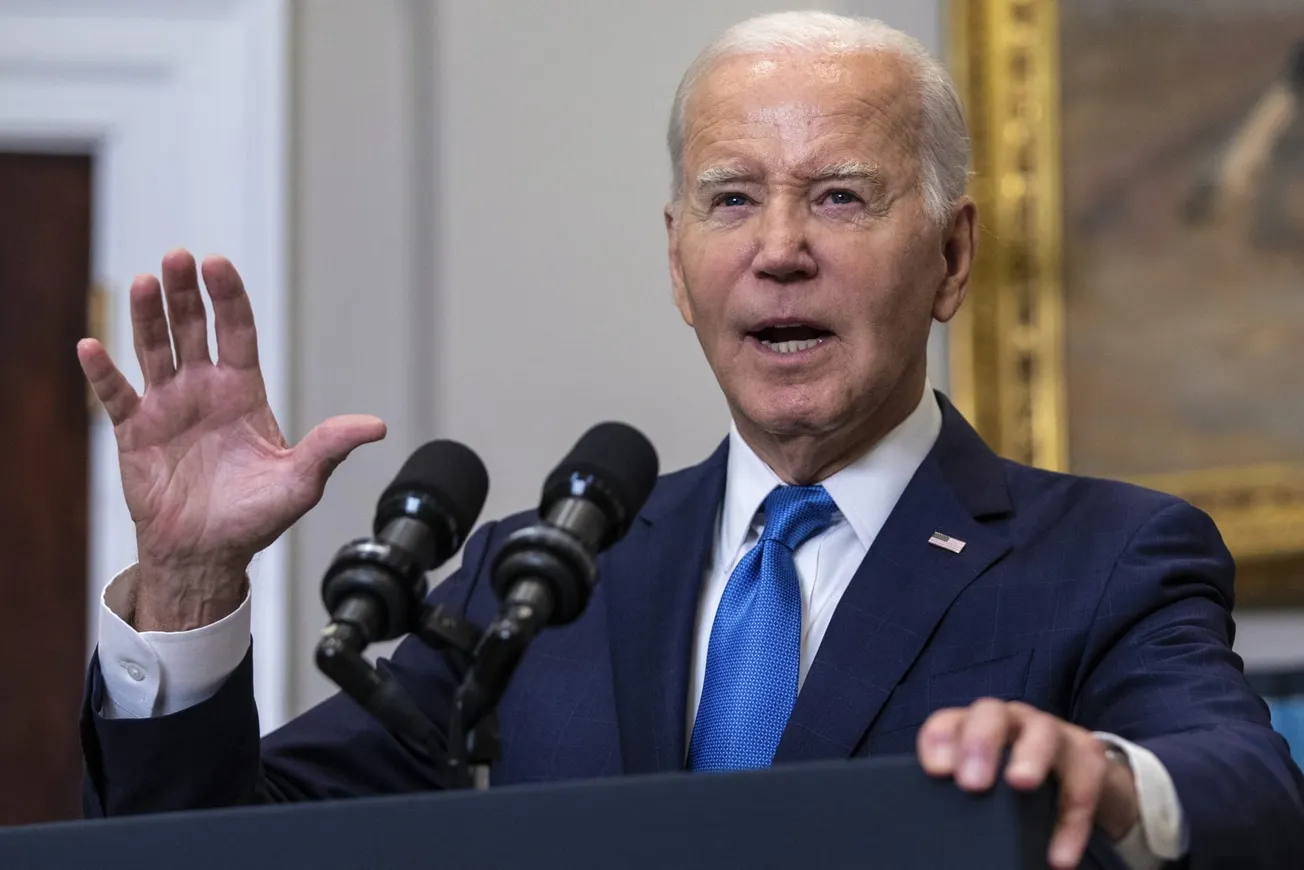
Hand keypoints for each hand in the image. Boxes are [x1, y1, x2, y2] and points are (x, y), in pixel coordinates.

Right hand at [78, 249, 385, 630]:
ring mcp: (167, 406)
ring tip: (144, 282)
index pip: (237, 331)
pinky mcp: (135, 431)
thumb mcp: (300, 481)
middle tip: (179, 257)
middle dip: (186, 293)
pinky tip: (90, 345)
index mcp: (243, 392)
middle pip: (193, 328)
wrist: (208, 554)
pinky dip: (103, 372)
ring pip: (154, 349)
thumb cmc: (255, 518)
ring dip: (147, 317)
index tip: (218, 264)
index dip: (228, 298)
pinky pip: (115, 394)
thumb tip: (378, 426)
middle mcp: (203, 390)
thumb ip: (331, 447)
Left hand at [917, 699, 1139, 869]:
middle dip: (980, 742)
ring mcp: (1051, 731)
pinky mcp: (1087, 754)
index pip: (948, 722)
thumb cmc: (1012, 784)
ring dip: (1031, 756)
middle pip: (991, 714)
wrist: (1077, 782)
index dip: (939, 740)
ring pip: (1042, 731)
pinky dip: (1072, 820)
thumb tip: (939, 833)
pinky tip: (1059, 855)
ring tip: (1020, 784)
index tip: (937, 772)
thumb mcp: (986, 782)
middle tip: (972, 783)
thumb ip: (960, 794)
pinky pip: (1084, 779)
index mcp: (975, 725)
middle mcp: (1011, 720)